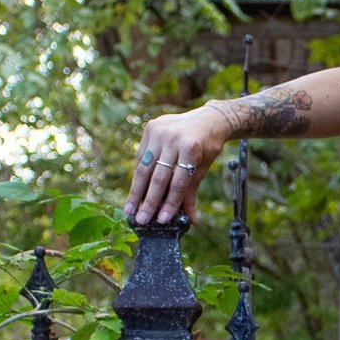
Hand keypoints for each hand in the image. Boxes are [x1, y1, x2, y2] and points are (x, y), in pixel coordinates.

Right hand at [128, 107, 228, 225]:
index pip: (178, 182)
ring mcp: (159, 131)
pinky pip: (141, 156)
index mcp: (190, 148)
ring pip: (144, 167)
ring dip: (137, 191)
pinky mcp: (150, 128)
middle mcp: (173, 138)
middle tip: (141, 220)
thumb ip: (192, 192)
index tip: (162, 220)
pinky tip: (134, 191)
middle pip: (158, 176)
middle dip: (149, 201)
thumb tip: (191, 220)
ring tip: (130, 210)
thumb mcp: (203, 167)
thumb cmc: (208, 146)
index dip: (170, 203)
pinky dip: (138, 175)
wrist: (208, 119)